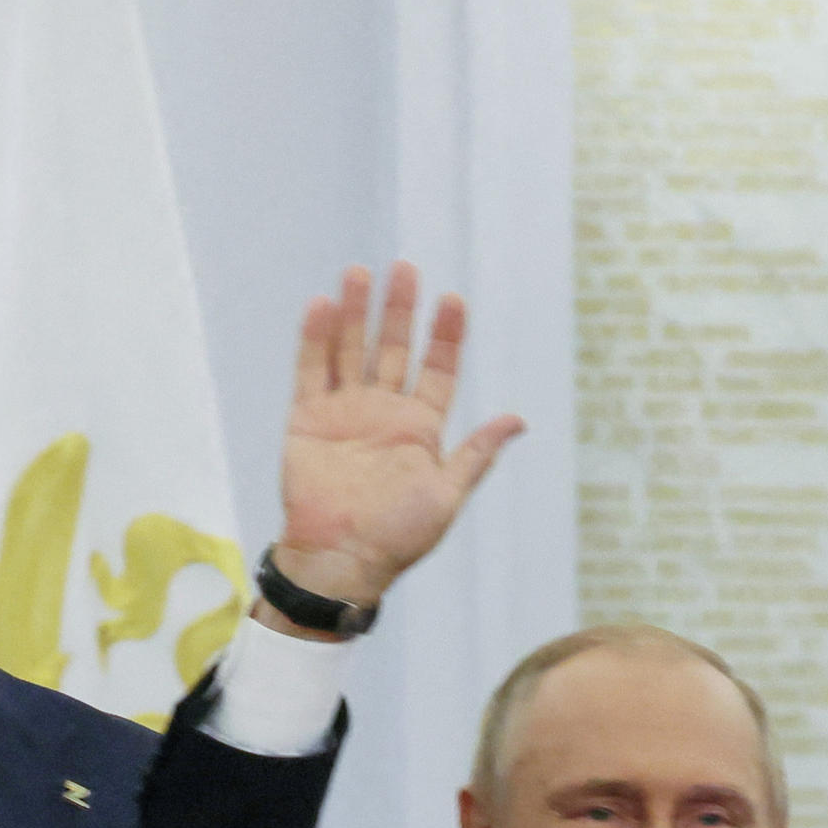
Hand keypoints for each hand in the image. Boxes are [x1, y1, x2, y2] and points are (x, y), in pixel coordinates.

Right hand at [267, 264, 522, 620]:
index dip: (445, 336)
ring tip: (359, 272)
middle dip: (399, 309)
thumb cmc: (399, 537)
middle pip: (392, 348)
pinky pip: (311, 372)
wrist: (341, 560)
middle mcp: (382, 412)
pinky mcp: (308, 420)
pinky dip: (314, 339)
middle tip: (405, 267)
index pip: (437, 370)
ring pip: (350, 349)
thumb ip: (477, 454)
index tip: (453, 300)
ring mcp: (344, 412)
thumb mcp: (448, 495)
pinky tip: (321, 305)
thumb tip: (519, 420)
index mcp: (419, 428)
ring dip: (355, 312)